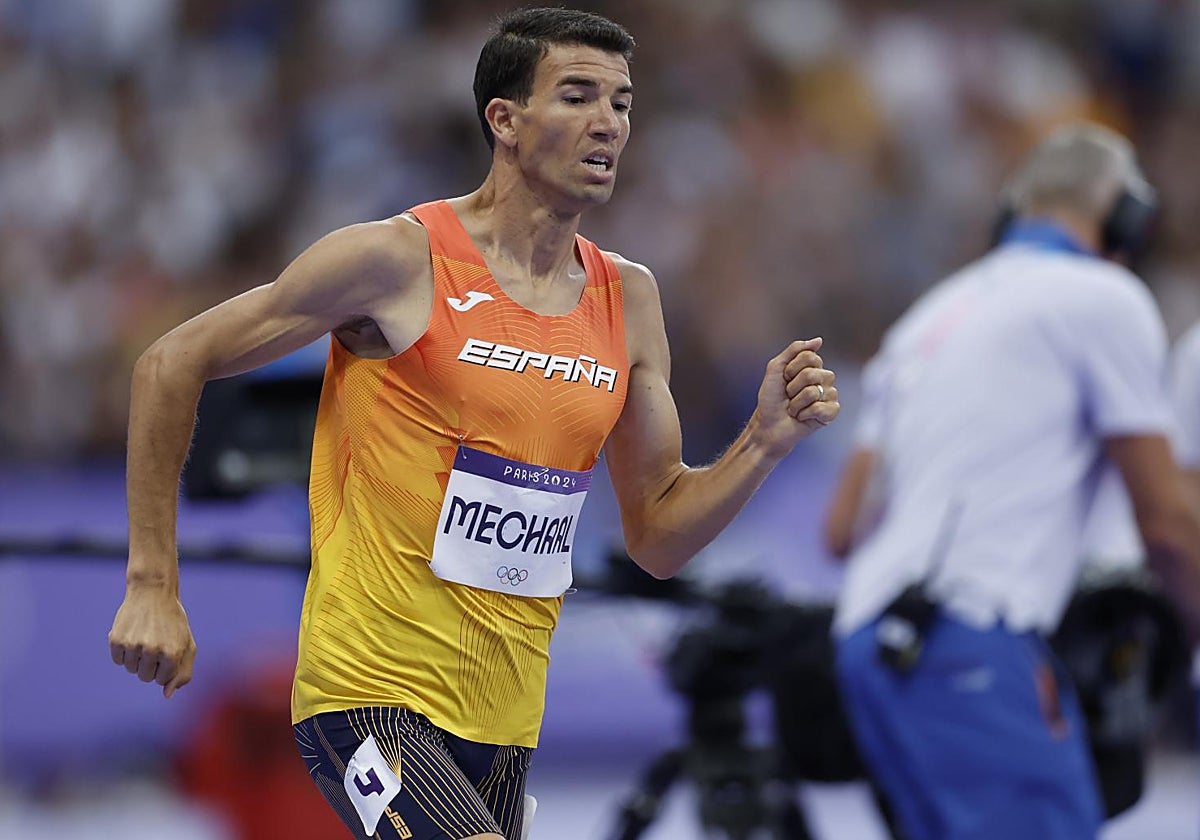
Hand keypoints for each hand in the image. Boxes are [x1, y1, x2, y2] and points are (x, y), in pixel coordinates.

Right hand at [108, 581, 195, 698]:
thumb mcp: (186, 644)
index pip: (162, 680)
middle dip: (151, 664)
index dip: (164, 666)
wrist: (153, 593)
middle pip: (145, 678)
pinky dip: (123, 652)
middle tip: (155, 642)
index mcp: (172, 654)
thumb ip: (183, 672)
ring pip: (131, 669)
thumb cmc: (173, 621)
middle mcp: (152, 651)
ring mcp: (133, 645)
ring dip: (137, 658)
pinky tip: (132, 635)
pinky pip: (117, 660)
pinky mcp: (116, 640)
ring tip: (145, 637)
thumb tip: (167, 695)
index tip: (167, 649)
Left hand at [753, 337, 839, 456]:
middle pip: (811, 374)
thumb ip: (794, 350)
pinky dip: (804, 414)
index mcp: (813, 367)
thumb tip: (819, 340)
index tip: (784, 379)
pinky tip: (802, 417)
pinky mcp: (831, 412)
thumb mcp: (776, 368)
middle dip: (792, 387)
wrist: (768, 424)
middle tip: (788, 396)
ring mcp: (830, 395)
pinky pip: (820, 408)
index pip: (810, 356)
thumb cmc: (771, 398)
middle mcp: (824, 379)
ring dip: (796, 403)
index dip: (791, 369)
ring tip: (793, 408)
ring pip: (813, 392)